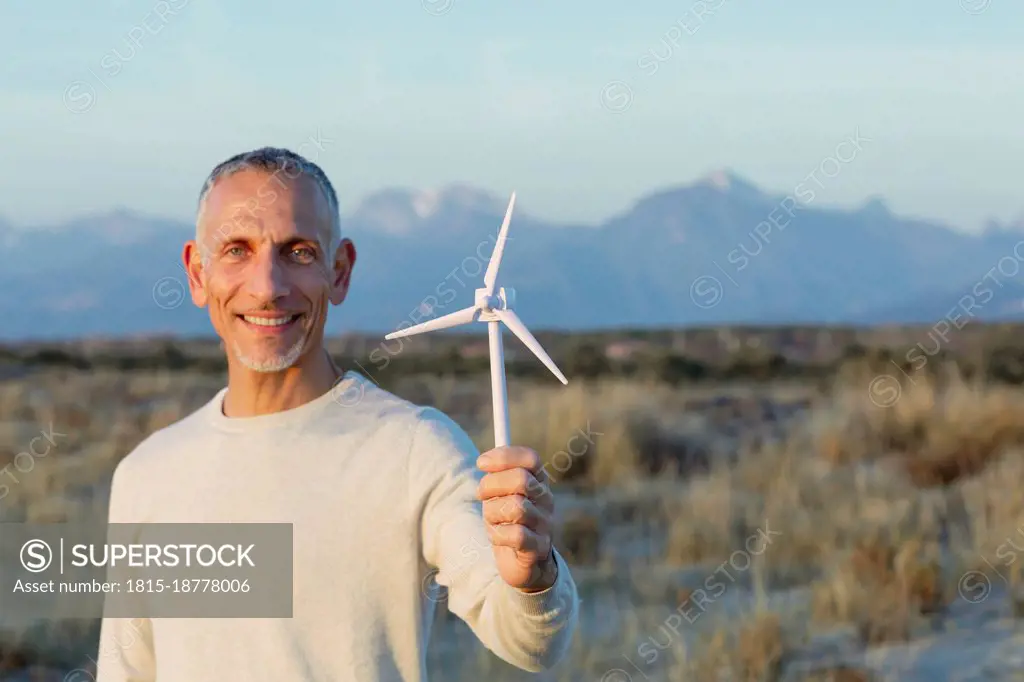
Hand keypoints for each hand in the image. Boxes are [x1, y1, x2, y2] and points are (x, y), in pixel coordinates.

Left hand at [476, 446, 557, 591]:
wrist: (525, 564)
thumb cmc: (509, 523)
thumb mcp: (501, 496)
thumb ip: (497, 478)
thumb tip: (485, 462)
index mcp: (539, 482)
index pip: (530, 458)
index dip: (504, 457)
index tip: (481, 463)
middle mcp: (546, 500)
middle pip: (521, 479)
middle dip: (492, 485)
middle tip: (480, 494)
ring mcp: (545, 524)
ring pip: (515, 507)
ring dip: (493, 513)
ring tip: (492, 520)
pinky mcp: (538, 547)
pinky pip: (515, 534)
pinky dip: (498, 534)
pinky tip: (497, 537)